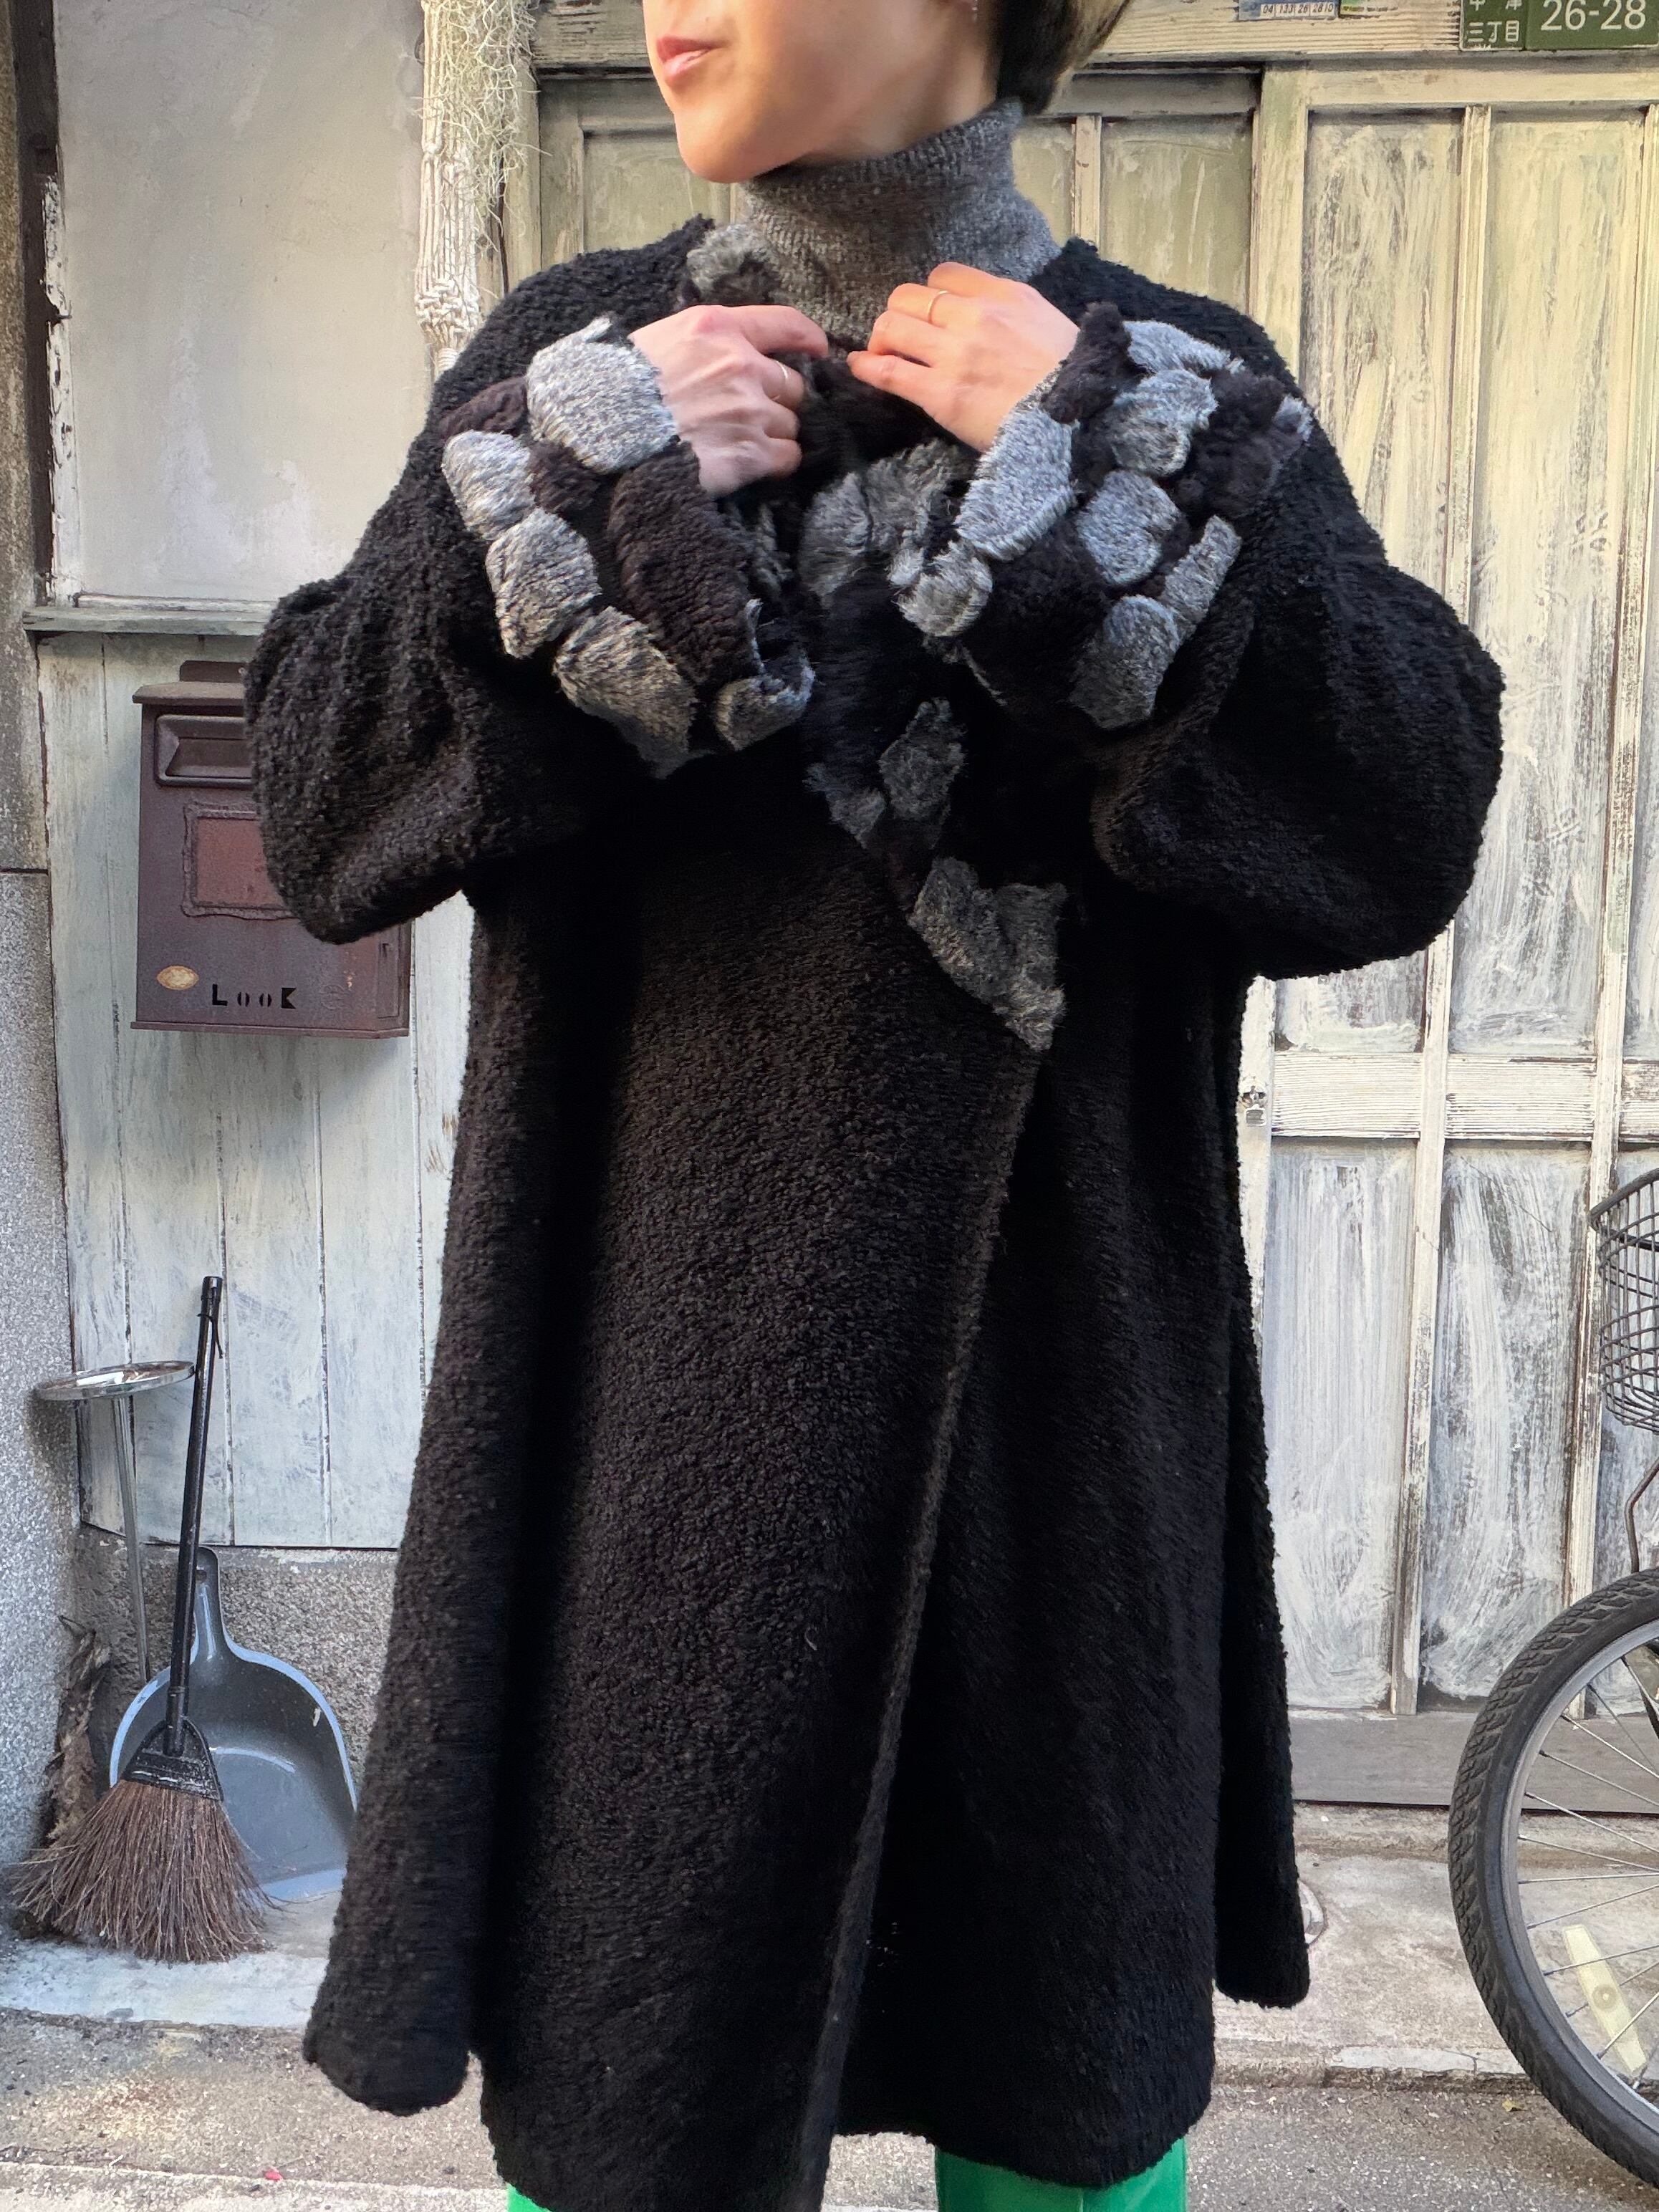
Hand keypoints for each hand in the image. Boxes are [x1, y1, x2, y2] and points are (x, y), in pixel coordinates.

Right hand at [630, 302, 828, 495]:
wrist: (607, 433)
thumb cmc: (625, 386)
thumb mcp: (662, 339)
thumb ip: (705, 340)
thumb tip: (733, 351)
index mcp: (718, 328)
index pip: (783, 324)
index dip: (806, 338)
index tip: (817, 349)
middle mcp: (741, 365)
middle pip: (791, 384)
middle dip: (777, 400)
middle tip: (747, 414)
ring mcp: (749, 410)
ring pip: (790, 423)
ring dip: (773, 434)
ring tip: (739, 442)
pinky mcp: (750, 453)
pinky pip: (787, 457)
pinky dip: (776, 462)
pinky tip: (752, 464)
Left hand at [846, 264, 1080, 451]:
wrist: (1082, 417)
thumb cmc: (1071, 379)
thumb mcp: (1049, 324)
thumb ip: (1014, 313)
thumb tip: (991, 316)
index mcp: (1004, 296)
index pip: (944, 276)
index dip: (928, 294)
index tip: (928, 313)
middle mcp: (975, 317)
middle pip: (909, 297)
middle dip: (898, 314)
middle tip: (899, 336)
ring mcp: (955, 355)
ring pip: (893, 327)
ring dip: (880, 339)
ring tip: (879, 352)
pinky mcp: (942, 394)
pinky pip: (890, 372)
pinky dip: (867, 366)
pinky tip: (860, 366)